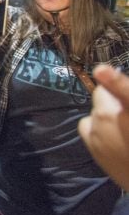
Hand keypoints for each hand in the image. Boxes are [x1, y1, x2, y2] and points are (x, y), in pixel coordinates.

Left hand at [78, 65, 128, 190]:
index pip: (125, 93)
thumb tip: (119, 100)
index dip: (115, 81)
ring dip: (106, 112)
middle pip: (103, 94)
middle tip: (126, 110)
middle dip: (112, 97)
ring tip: (123, 127)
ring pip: (97, 110)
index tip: (100, 70)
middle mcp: (111, 119)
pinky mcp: (91, 144)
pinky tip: (111, 135)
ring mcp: (97, 132)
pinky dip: (96, 125)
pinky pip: (88, 124)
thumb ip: (125, 98)